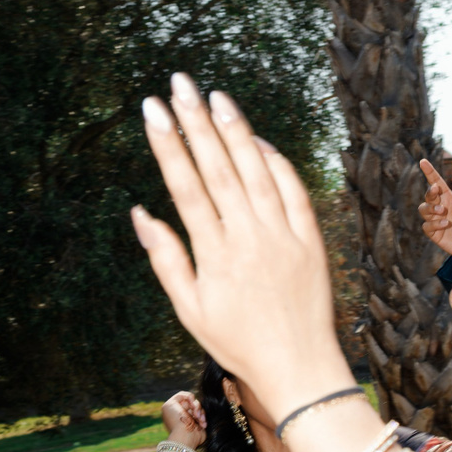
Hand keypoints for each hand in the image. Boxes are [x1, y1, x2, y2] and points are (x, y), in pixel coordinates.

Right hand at [133, 75, 353, 421]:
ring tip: (215, 96)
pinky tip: (258, 141)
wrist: (299, 367)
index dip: (167, 143)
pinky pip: (294, 191)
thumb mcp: (189, 308)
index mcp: (214, 253)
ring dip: (236, 131)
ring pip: (257, 171)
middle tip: (179, 83)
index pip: (185, 184)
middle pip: (218, 167)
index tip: (151, 109)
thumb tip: (140, 211)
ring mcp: (284, 235)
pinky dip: (277, 163)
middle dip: (196, 121)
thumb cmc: (238, 342)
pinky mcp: (311, 240)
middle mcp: (249, 237)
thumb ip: (165, 258)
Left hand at [161, 391, 205, 446]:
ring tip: (199, 420)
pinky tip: (202, 424)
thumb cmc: (177, 421)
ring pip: (199, 407)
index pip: (183, 396)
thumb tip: (189, 398)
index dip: (188, 397)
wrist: (186, 436)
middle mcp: (181, 412)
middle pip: (192, 401)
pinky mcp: (198, 422)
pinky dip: (203, 418)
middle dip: (195, 405)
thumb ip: (178, 397)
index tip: (191, 401)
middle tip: (195, 413)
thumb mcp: (170, 404)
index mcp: (173, 408)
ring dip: (200, 412)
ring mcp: (190, 417)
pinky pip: (203, 415)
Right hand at [417, 158, 451, 264]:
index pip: (436, 182)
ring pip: (423, 209)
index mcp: (448, 198)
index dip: (429, 172)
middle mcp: (440, 207)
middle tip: (436, 190)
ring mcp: (435, 220)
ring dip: (431, 208)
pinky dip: (435, 223)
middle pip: (428, 195)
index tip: (423, 161)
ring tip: (443, 211)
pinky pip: (427, 225)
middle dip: (430, 192)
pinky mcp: (434, 233)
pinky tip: (446, 224)